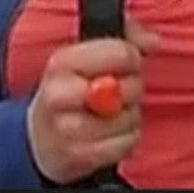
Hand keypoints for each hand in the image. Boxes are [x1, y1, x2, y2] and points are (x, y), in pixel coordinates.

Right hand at [26, 20, 159, 184]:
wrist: (40, 138)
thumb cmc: (71, 89)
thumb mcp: (88, 52)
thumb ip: (126, 35)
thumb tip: (153, 41)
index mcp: (62, 62)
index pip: (120, 53)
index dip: (133, 58)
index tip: (126, 64)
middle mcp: (60, 94)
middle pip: (127, 88)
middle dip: (132, 89)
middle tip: (118, 92)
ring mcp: (67, 129)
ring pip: (130, 118)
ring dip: (130, 116)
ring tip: (112, 113)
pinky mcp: (79, 157)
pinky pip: (127, 144)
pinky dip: (127, 139)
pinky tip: (111, 133)